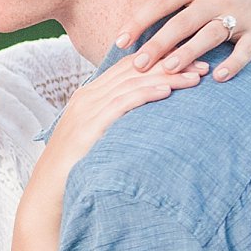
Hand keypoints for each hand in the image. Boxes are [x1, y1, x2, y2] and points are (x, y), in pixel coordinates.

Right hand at [38, 55, 202, 177]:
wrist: (48, 191)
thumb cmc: (75, 168)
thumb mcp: (96, 136)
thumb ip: (115, 121)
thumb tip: (145, 119)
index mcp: (88, 95)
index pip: (128, 67)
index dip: (160, 59)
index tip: (189, 60)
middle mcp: (87, 97)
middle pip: (134, 70)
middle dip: (170, 64)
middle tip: (203, 65)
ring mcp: (86, 110)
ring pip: (132, 83)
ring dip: (166, 78)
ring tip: (194, 78)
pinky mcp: (88, 126)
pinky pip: (122, 103)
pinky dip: (146, 94)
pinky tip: (167, 91)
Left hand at [120, 0, 250, 82]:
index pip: (164, 1)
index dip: (140, 21)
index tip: (119, 41)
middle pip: (183, 22)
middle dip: (159, 44)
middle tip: (137, 65)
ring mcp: (240, 14)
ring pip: (211, 36)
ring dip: (190, 53)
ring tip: (168, 69)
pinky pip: (247, 49)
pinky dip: (235, 63)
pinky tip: (218, 77)